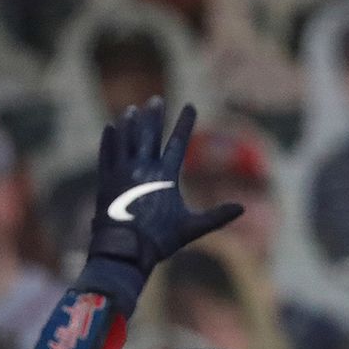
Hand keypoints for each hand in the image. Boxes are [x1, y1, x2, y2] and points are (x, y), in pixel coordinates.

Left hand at [88, 98, 242, 278]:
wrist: (123, 250)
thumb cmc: (160, 240)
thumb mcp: (192, 228)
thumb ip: (217, 216)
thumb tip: (242, 208)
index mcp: (164, 176)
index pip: (178, 142)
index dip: (185, 123)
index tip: (190, 106)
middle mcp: (142, 168)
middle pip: (148, 134)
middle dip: (155, 115)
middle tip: (156, 99)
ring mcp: (121, 172)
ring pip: (126, 139)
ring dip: (130, 122)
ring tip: (133, 109)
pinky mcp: (106, 180)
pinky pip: (108, 153)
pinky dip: (110, 139)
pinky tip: (111, 128)